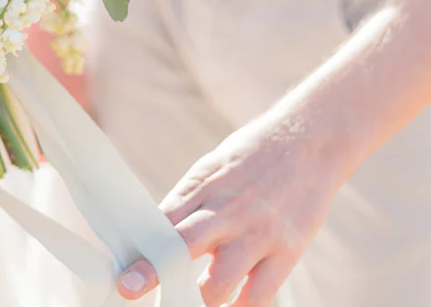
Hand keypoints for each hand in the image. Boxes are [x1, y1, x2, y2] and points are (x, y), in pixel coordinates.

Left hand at [117, 114, 347, 306]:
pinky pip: (259, 295)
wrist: (309, 140)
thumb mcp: (211, 169)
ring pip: (220, 282)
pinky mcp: (288, 250)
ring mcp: (258, 232)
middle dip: (154, 273)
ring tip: (183, 306)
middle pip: (182, 247)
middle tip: (129, 289)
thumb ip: (186, 204)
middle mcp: (226, 210)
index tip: (121, 275)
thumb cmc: (252, 158)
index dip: (139, 251)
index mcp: (202, 187)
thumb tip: (153, 238)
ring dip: (197, 302)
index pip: (161, 223)